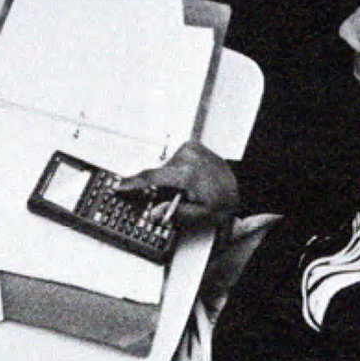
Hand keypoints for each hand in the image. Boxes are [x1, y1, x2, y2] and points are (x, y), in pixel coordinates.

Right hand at [114, 141, 237, 224]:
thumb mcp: (202, 215)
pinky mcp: (191, 145)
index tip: (119, 187)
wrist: (240, 185)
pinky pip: (174, 161)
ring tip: (189, 189)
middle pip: (159, 174)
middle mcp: (187, 157)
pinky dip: (177, 171)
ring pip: (166, 168)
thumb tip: (155, 212)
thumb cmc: (224, 200)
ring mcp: (190, 149)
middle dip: (162, 188)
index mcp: (188, 174)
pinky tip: (191, 179)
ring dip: (170, 180)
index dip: (132, 184)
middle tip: (178, 198)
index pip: (152, 177)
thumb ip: (175, 213)